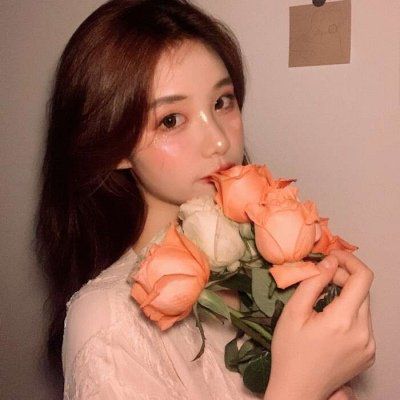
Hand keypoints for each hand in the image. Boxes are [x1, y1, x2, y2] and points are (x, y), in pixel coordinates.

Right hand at [264, 250, 374, 399]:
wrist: (298, 389)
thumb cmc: (290, 351)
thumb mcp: (293, 312)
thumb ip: (313, 283)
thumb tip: (329, 262)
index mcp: (344, 320)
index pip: (363, 278)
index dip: (349, 260)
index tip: (332, 257)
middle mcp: (364, 333)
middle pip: (363, 290)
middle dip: (344, 276)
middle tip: (321, 276)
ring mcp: (369, 345)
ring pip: (364, 306)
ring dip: (347, 294)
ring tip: (324, 298)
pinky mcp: (369, 354)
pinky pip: (364, 323)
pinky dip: (350, 312)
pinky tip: (331, 319)